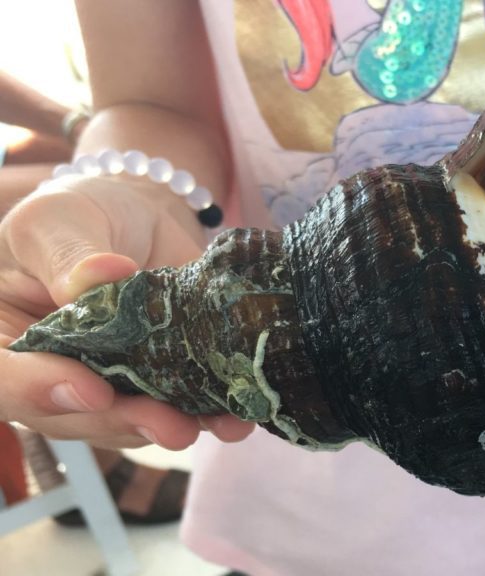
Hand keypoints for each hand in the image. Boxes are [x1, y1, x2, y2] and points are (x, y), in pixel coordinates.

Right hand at [0, 176, 253, 448]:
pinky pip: (175, 410)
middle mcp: (46, 373)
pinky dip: (206, 418)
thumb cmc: (82, 214)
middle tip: (169, 425)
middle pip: (69, 415)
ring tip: (214, 424)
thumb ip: (69, 254)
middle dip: (122, 420)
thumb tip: (99, 277)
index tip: (90, 389)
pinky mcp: (156, 385)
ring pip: (125, 423)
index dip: (37, 390)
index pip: (1, 377)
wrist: (141, 216)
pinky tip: (234, 419)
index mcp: (2, 334)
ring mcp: (103, 385)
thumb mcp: (59, 220)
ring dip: (170, 427)